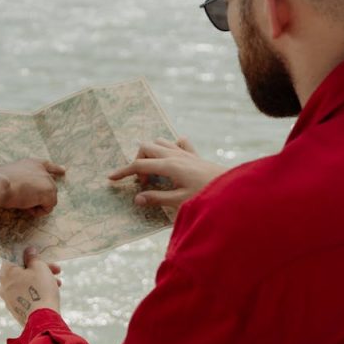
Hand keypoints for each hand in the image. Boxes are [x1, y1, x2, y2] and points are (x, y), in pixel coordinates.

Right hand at [0, 158, 64, 213]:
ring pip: (49, 199)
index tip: (64, 170)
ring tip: (23, 204)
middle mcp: (42, 170)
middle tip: (24, 202)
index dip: (56, 168)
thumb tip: (21, 191)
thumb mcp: (10, 176)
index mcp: (31, 163)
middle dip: (40, 198)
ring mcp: (47, 181)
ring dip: (37, 205)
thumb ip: (20, 180)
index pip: (47, 165)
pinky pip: (48, 208)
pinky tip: (27, 208)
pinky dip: (38, 211)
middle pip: (49, 188)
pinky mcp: (49, 192)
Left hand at [0, 247, 61, 324]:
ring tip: (58, 283)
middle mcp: (3, 285)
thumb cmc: (41, 290)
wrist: (42, 320)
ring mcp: (8, 299)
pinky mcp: (15, 309)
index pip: (13, 257)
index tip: (40, 256)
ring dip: (41, 280)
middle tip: (56, 269)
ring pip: (25, 284)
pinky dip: (36, 291)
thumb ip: (33, 257)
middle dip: (40, 269)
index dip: (28, 254)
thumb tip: (28, 251)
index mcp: (6, 273)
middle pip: (21, 271)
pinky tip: (51, 293)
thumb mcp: (40, 268)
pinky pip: (25, 295)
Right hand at [108, 137, 225, 209]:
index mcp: (169, 166)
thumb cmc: (207, 196)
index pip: (139, 165)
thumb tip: (137, 198)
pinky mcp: (195, 155)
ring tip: (155, 173)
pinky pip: (180, 143)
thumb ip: (157, 199)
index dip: (123, 171)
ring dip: (152, 154)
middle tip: (143, 182)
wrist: (233, 190)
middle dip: (138, 161)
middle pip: (146, 148)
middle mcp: (175, 155)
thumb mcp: (180, 201)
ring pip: (160, 142)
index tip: (111, 178)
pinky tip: (173, 160)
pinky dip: (172, 147)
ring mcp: (186, 153)